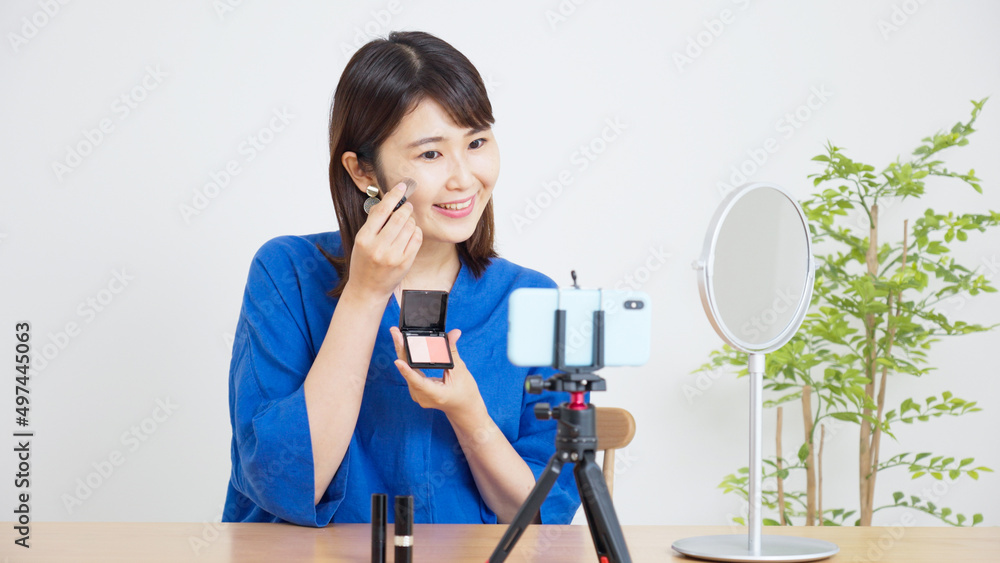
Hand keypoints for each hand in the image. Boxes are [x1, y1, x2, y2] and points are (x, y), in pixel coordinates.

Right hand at [347, 181, 421, 299]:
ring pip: (410, 227)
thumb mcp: (361, 241)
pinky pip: (416, 239)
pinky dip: (416, 232)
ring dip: (411, 220)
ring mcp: (393, 256)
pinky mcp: (405, 263)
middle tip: (407, 206)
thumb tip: (386, 201)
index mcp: (364, 239)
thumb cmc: (363, 262)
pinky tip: (411, 233)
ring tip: (407, 222)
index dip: (394, 196)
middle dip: (405, 208)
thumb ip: (373, 221)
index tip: (402, 186)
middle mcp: (378, 247)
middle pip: (398, 217)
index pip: (381, 211)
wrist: (367, 289)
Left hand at [389, 327, 485, 420]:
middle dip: (402, 350)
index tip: (397, 361)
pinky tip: (403, 345)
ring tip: (398, 335)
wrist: (463, 407)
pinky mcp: (416, 390)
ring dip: (403, 352)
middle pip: (408, 371)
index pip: (418, 382)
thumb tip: (454, 333)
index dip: (407, 371)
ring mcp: (418, 395)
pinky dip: (407, 358)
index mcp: (436, 395)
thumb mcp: (460, 371)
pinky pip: (409, 372)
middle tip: (395, 333)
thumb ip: (452, 351)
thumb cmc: (465, 392)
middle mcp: (423, 397)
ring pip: (407, 371)